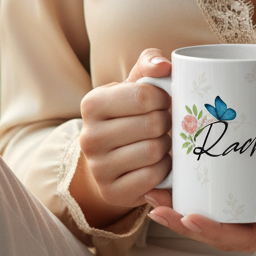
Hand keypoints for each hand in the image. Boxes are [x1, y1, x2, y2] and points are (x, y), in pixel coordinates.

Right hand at [70, 48, 172, 228]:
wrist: (112, 155)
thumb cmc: (131, 111)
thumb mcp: (136, 82)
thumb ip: (150, 63)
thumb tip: (165, 67)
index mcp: (92, 103)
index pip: (142, 96)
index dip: (163, 98)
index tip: (163, 100)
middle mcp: (89, 137)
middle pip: (152, 125)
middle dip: (166, 122)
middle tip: (163, 123)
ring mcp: (98, 168)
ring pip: (154, 152)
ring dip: (166, 146)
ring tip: (159, 141)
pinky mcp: (112, 193)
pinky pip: (153, 179)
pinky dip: (164, 170)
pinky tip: (158, 163)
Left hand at [146, 128, 255, 251]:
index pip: (242, 238)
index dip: (211, 231)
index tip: (185, 216)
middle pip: (223, 235)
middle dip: (186, 223)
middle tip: (156, 205)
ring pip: (219, 224)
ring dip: (187, 214)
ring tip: (157, 197)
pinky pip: (225, 210)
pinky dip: (201, 201)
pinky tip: (180, 187)